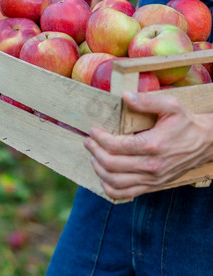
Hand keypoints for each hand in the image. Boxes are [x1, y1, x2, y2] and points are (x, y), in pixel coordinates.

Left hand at [84, 91, 212, 198]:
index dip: (100, 138)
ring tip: (93, 156)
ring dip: (98, 169)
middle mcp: (151, 165)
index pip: (117, 146)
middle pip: (112, 164)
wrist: (204, 143)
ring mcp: (152, 179)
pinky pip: (125, 194)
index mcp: (153, 144)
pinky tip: (103, 176)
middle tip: (89, 141)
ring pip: (115, 181)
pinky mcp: (153, 186)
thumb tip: (125, 96)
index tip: (92, 130)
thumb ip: (147, 101)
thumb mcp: (170, 105)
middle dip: (95, 151)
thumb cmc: (185, 123)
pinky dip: (109, 188)